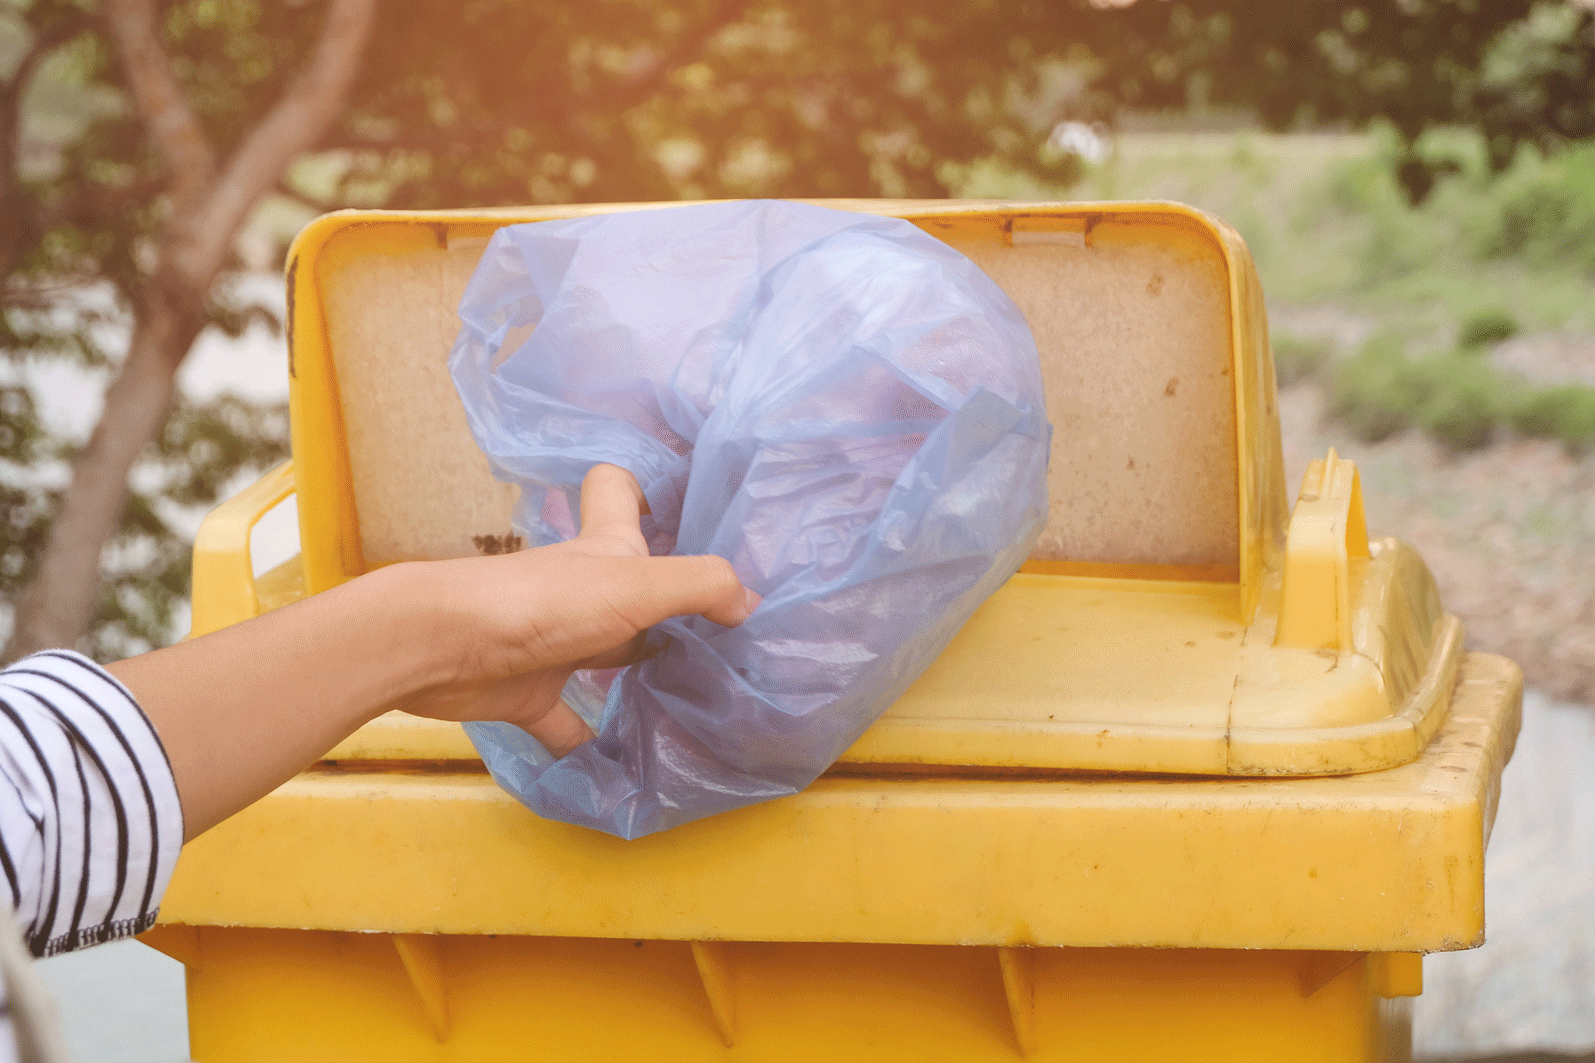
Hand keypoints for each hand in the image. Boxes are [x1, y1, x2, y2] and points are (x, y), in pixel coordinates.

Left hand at [112, 463, 755, 839]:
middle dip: (663, 600)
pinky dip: (587, 740)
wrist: (442, 646)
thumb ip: (702, 586)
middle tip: (718, 629)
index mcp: (603, 550)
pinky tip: (620, 762)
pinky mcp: (524, 692)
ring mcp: (549, 639)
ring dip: (633, 671)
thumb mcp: (637, 584)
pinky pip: (564, 721)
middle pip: (623, 582)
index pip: (617, 490)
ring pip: (600, 651)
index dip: (639, 488)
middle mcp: (578, 588)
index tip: (674, 501)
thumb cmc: (541, 602)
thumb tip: (751, 603)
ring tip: (690, 698)